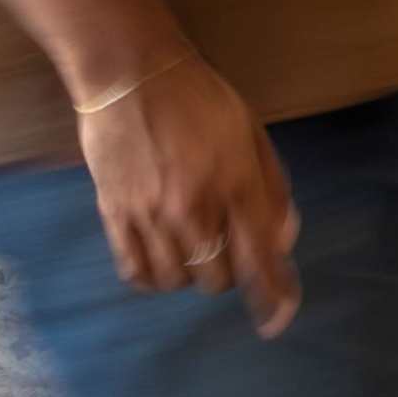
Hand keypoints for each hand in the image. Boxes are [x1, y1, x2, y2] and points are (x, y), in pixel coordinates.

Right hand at [79, 57, 301, 336]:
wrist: (133, 76)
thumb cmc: (202, 101)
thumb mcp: (253, 135)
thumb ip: (272, 189)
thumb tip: (282, 241)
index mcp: (237, 183)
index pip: (261, 258)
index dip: (273, 296)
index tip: (277, 320)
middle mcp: (195, 207)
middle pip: (217, 279)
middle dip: (230, 273)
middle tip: (226, 249)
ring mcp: (151, 215)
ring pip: (176, 282)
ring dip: (191, 276)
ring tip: (193, 249)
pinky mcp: (114, 216)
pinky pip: (135, 272)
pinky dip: (152, 279)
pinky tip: (161, 262)